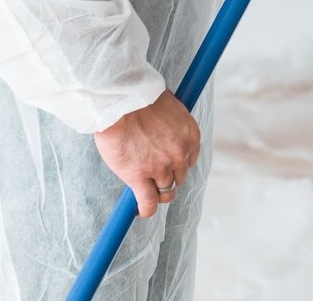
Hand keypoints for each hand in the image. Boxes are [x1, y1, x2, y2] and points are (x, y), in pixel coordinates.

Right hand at [93, 91, 199, 217]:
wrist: (121, 102)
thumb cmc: (140, 99)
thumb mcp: (169, 108)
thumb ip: (171, 126)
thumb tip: (164, 133)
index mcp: (190, 135)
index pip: (190, 160)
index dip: (178, 166)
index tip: (169, 167)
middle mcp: (180, 153)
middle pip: (178, 177)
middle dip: (168, 177)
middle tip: (154, 176)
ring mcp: (161, 167)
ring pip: (165, 191)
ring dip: (157, 193)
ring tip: (147, 192)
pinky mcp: (139, 177)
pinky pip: (148, 202)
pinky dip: (146, 210)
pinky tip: (141, 212)